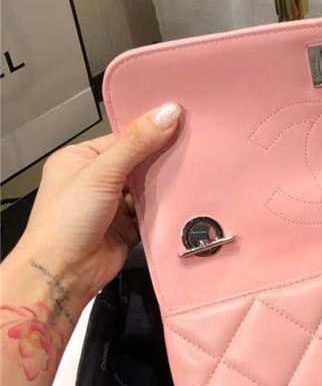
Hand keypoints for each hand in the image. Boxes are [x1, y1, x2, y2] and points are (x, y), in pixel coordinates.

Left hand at [10, 102, 180, 301]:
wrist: (63, 273)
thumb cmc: (65, 222)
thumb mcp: (101, 172)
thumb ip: (136, 143)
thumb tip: (167, 113)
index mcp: (80, 159)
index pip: (123, 138)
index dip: (150, 131)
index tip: (180, 123)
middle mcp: (96, 180)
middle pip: (139, 162)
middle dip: (161, 160)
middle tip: (193, 149)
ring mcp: (112, 205)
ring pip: (148, 188)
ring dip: (164, 186)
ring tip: (191, 174)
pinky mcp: (128, 228)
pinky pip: (153, 213)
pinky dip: (165, 210)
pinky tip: (181, 201)